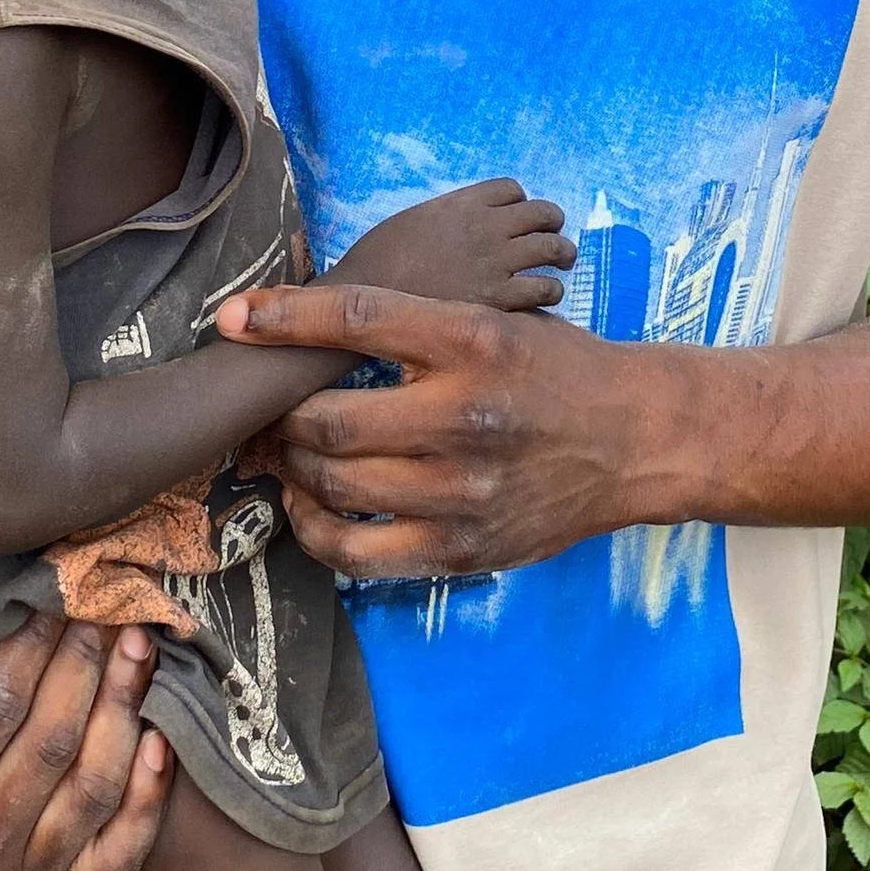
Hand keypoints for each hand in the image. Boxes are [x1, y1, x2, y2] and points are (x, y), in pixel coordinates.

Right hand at [0, 594, 170, 870]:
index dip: (32, 641)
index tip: (53, 588)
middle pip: (52, 743)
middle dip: (86, 660)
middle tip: (107, 600)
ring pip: (93, 788)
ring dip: (125, 705)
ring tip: (137, 642)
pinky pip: (121, 853)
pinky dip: (149, 796)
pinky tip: (158, 736)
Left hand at [212, 282, 646, 577]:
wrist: (635, 437)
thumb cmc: (555, 367)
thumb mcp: (496, 318)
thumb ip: (418, 323)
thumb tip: (317, 318)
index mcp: (474, 340)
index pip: (360, 320)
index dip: (286, 317)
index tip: (234, 316)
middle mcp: (466, 415)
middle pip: (331, 419)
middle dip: (281, 414)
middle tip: (265, 407)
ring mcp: (463, 490)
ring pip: (336, 485)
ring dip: (292, 468)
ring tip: (283, 452)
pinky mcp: (460, 548)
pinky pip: (357, 555)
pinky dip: (316, 531)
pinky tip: (309, 507)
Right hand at [332, 177, 574, 310]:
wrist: (368, 298)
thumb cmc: (379, 261)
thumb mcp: (414, 219)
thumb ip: (448, 217)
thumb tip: (463, 224)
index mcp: (464, 202)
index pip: (512, 189)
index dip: (519, 202)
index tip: (518, 216)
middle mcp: (486, 227)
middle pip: (542, 213)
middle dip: (552, 222)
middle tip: (553, 235)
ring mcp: (496, 262)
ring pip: (553, 249)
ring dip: (562, 254)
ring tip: (563, 262)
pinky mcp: (500, 300)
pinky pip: (546, 288)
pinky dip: (551, 290)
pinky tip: (545, 296)